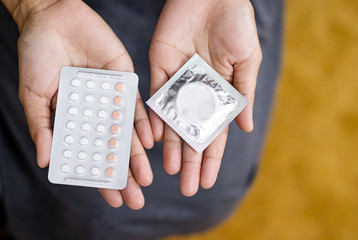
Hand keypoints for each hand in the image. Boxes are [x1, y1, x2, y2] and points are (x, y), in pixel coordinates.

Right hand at [13, 0, 152, 208]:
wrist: (53, 17)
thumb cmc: (37, 55)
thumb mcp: (34, 94)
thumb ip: (42, 126)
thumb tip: (46, 160)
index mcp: (75, 119)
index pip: (90, 154)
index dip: (101, 176)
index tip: (114, 198)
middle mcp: (97, 113)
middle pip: (113, 148)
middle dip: (124, 174)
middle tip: (137, 198)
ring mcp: (112, 97)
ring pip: (127, 132)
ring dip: (136, 156)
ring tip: (146, 179)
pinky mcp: (125, 80)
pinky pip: (136, 105)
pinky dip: (142, 124)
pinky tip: (148, 142)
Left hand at [149, 0, 261, 195]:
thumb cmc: (236, 24)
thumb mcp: (247, 60)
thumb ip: (243, 94)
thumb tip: (244, 129)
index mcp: (218, 92)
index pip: (214, 132)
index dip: (211, 157)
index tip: (207, 181)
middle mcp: (196, 92)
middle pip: (192, 132)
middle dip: (190, 160)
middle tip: (187, 187)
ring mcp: (178, 81)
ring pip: (172, 120)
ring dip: (171, 145)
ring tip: (169, 170)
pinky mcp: (160, 67)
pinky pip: (156, 95)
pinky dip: (154, 114)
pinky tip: (155, 136)